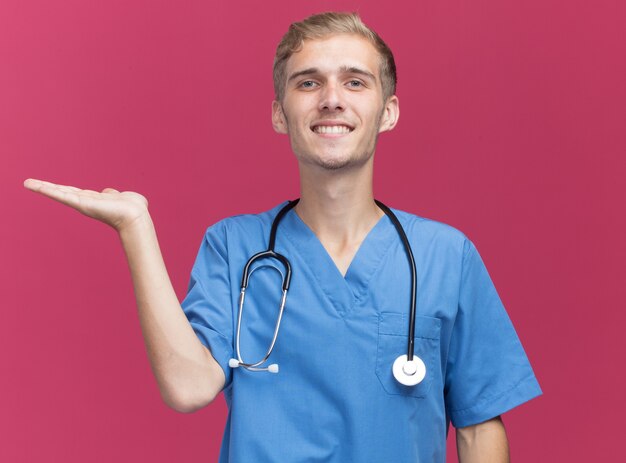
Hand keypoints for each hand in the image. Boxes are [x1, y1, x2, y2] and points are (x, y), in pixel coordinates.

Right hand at [24, 178, 149, 232]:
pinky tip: (35, 186)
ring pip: (59, 193)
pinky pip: (60, 195)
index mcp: (95, 199)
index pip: (75, 192)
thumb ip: (113, 194)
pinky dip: (47, 190)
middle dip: (47, 187)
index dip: (63, 189)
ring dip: (42, 187)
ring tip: (27, 183)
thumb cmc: (134, 208)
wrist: (135, 215)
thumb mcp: (122, 197)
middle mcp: (86, 202)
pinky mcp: (80, 203)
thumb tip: (109, 192)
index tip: (52, 186)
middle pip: (63, 192)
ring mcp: (81, 203)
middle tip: (30, 183)